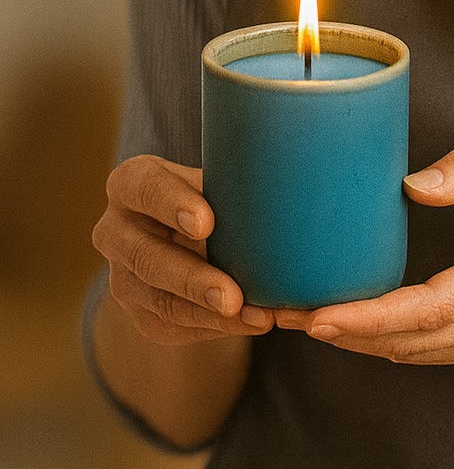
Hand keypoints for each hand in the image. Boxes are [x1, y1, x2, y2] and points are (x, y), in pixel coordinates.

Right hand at [92, 154, 272, 344]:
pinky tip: (251, 323)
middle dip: (193, 279)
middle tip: (233, 296)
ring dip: (209, 314)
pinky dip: (216, 327)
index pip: (145, 188)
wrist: (185, 231)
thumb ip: (234, 181)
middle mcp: (115, 231)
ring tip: (256, 318)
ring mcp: (121, 277)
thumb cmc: (208, 191)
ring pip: (160, 300)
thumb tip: (287, 182)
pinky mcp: (139, 312)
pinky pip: (174, 325)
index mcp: (130, 184)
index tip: (207, 223)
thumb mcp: (212, 177)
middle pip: (148, 257)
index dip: (172, 204)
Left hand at [275, 146, 453, 367]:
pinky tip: (346, 322)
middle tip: (281, 310)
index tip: (321, 314)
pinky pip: (423, 352)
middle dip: (340, 331)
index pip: (430, 308)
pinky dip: (379, 340)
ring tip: (297, 315)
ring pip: (409, 353)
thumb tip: (412, 184)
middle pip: (407, 341)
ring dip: (353, 340)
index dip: (370, 317)